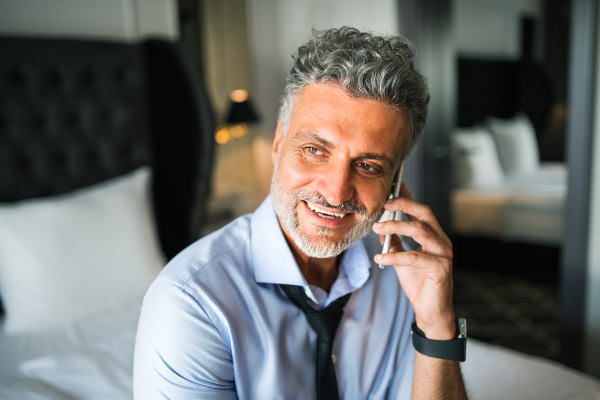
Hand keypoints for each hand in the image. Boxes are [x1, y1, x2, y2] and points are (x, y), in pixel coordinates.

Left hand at [373, 182, 455, 339]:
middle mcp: (441, 241)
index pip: (421, 211)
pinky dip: (394, 256)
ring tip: (377, 228)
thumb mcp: (402, 259)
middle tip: (384, 203)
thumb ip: (395, 243)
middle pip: (425, 214)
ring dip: (396, 227)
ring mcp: (443, 254)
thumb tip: (380, 228)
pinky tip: (379, 257)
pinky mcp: (440, 269)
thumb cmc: (419, 283)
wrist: (431, 311)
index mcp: (434, 236)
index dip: (408, 197)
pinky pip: (415, 257)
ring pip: (420, 231)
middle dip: (404, 205)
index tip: (394, 185)